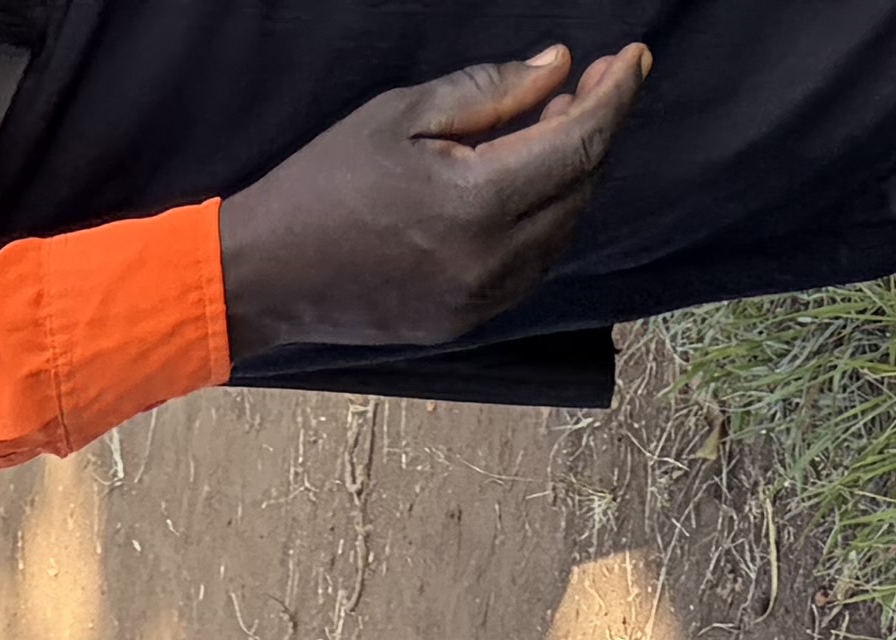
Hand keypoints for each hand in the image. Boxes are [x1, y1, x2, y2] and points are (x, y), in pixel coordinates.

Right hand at [214, 41, 653, 357]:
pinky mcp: (465, 325)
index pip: (578, 143)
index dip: (615, 95)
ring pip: (563, 233)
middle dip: (595, 131)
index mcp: (476, 204)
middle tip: (590, 83)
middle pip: (581, 189)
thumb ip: (489, 92)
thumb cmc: (321, 183)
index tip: (633, 58)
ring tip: (555, 128)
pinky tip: (527, 187)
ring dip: (573, 178)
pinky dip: (545, 221)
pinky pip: (531, 267)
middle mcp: (490, 262)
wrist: (262, 275)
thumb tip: (559, 69)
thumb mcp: (402, 115)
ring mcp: (480, 302)